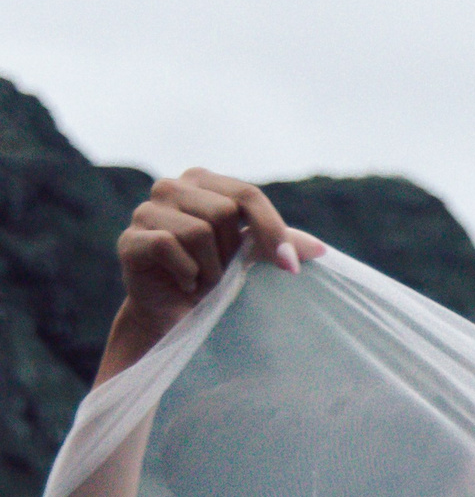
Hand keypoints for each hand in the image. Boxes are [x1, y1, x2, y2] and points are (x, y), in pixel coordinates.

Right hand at [110, 168, 326, 352]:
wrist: (175, 313)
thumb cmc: (215, 277)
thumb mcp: (252, 257)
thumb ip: (281, 244)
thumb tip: (321, 250)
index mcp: (202, 182)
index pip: (247, 194)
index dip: (272, 229)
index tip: (291, 267)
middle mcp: (170, 187)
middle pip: (223, 212)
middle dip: (232, 253)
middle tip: (222, 272)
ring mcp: (145, 211)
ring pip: (198, 231)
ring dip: (210, 269)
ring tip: (202, 280)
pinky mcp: (130, 239)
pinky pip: (170, 246)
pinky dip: (187, 274)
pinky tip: (184, 283)